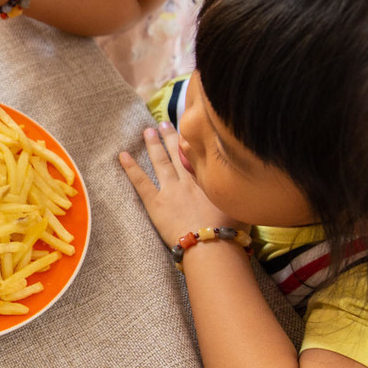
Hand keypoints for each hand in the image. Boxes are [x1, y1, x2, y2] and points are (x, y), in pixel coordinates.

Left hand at [119, 122, 244, 247]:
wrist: (212, 244)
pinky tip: (122, 155)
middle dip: (171, 137)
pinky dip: (130, 168)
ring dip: (154, 145)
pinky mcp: (156, 203)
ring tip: (148, 131)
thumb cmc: (231, 230)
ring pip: (161, 162)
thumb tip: (245, 182)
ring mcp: (171, 190)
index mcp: (210, 179)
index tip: (188, 130)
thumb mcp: (241, 203)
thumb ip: (237, 190)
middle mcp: (189, 180)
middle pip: (179, 153)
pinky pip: (141, 182)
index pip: (199, 154)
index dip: (192, 142)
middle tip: (164, 123)